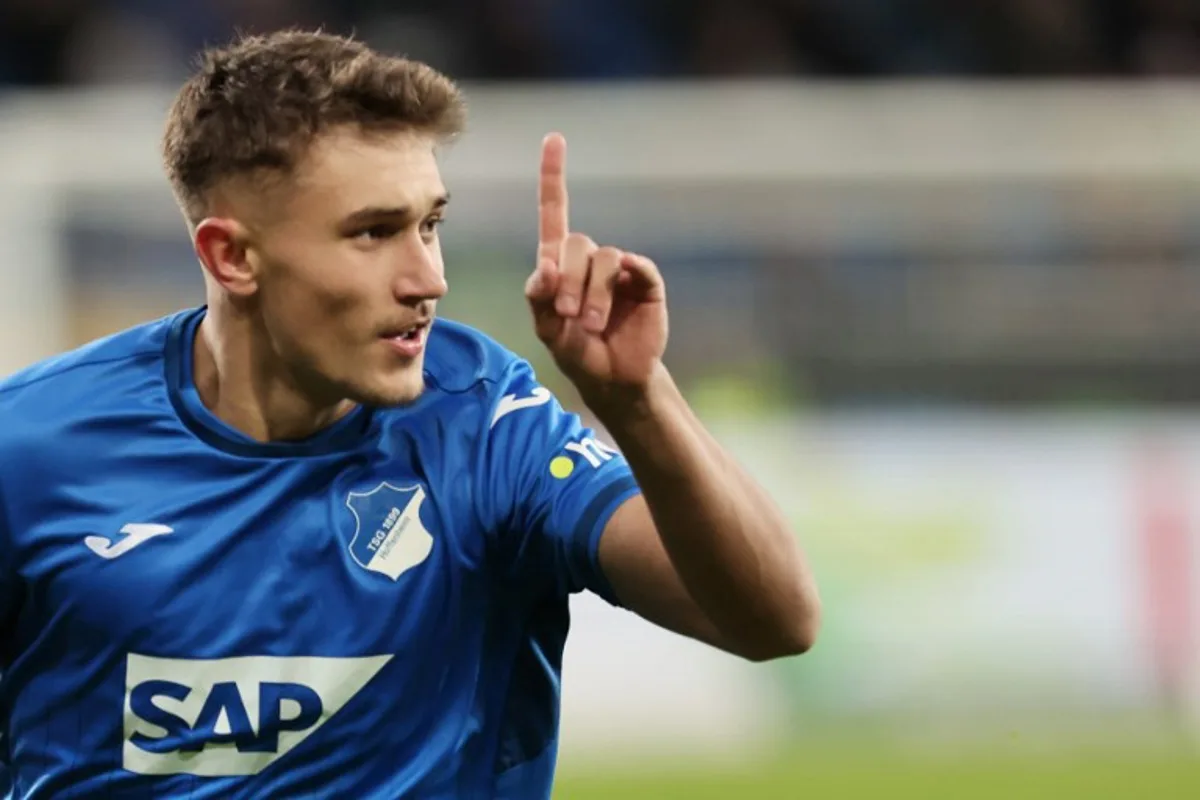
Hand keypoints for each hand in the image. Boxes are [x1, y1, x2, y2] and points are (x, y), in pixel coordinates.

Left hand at [525, 133, 668, 407]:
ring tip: (591, 324)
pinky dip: (629, 276)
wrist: (614, 379)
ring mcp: (619, 270)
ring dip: (593, 294)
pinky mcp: (646, 282)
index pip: (554, 212)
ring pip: (603, 258)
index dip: (553, 176)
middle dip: (567, 279)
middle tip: (567, 314)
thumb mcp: (548, 330)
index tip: (554, 138)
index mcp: (560, 264)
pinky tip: (626, 291)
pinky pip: (637, 266)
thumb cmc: (577, 352)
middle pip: (575, 241)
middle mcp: (590, 260)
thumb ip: (538, 299)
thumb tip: (544, 265)